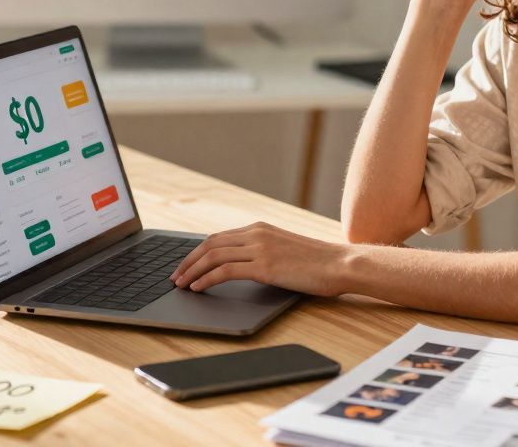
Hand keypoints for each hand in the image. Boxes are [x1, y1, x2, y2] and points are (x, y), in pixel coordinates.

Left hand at [170, 222, 351, 296]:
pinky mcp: (264, 265)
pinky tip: (198, 288)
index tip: (186, 265)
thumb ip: (263, 252)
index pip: (218, 238)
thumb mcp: (285, 250)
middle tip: (176, 276)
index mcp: (260, 228)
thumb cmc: (318, 263)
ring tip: (181, 284)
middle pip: (210, 244)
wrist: (341, 264)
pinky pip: (225, 271)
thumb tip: (241, 267)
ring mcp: (260, 248)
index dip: (197, 252)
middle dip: (188, 261)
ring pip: (213, 256)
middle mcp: (256, 233)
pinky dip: (207, 279)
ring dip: (192, 271)